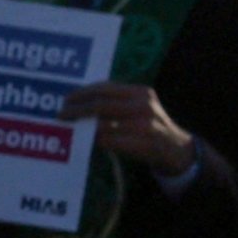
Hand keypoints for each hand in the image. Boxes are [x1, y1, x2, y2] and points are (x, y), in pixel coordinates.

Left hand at [59, 81, 194, 179]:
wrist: (176, 149)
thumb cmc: (150, 126)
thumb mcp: (139, 107)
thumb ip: (116, 102)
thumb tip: (79, 102)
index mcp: (140, 92)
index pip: (105, 88)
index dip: (82, 93)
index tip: (66, 99)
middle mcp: (143, 105)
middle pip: (101, 104)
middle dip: (76, 110)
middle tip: (61, 115)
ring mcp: (143, 125)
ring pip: (102, 124)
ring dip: (81, 127)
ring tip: (68, 128)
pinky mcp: (142, 143)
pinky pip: (108, 140)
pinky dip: (93, 140)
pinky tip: (84, 141)